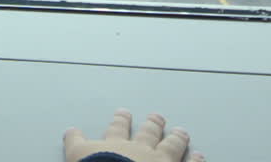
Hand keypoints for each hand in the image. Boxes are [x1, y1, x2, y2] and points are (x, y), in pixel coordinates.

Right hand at [63, 109, 202, 161]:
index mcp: (116, 145)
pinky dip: (196, 161)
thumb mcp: (76, 156)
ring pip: (172, 146)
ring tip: (181, 131)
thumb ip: (74, 143)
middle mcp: (140, 150)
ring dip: (177, 138)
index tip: (124, 113)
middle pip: (149, 133)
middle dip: (153, 124)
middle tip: (157, 116)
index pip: (118, 130)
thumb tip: (69, 131)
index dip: (121, 121)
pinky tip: (201, 156)